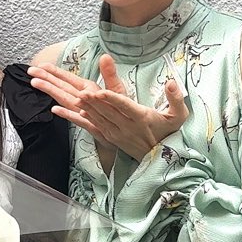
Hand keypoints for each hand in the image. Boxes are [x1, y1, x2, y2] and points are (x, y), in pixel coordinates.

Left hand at [30, 53, 188, 161]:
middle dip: (92, 100)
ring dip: (82, 106)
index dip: (112, 99)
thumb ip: (176, 99)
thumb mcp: (178, 116)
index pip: (124, 106)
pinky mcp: (108, 137)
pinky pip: (89, 126)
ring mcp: (115, 133)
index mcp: (141, 118)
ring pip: (96, 117)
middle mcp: (125, 126)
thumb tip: (172, 83)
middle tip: (80, 90)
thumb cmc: (168, 132)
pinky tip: (63, 110)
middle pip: (106, 110)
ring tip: (71, 96)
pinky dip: (76, 118)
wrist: (160, 158)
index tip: (102, 92)